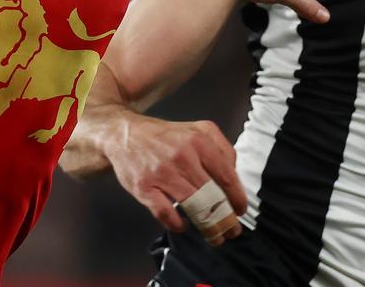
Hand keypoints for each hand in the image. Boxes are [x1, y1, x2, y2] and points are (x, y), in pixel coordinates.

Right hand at [106, 113, 247, 246]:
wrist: (124, 134)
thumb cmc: (165, 136)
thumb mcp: (197, 129)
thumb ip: (220, 147)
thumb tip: (233, 174)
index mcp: (199, 141)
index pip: (227, 176)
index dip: (237, 198)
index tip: (240, 210)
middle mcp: (183, 156)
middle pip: (212, 195)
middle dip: (226, 217)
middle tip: (231, 230)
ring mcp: (163, 172)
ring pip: (193, 206)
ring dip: (207, 226)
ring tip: (214, 235)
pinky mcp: (144, 187)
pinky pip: (165, 213)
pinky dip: (177, 224)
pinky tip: (183, 226)